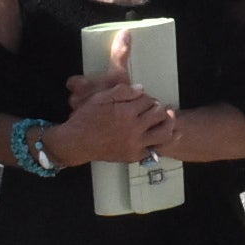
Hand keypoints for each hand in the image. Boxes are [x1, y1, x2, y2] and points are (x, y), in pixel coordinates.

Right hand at [58, 33, 179, 162]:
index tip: (142, 98)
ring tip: (167, 118)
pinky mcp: (134, 155)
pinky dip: (164, 142)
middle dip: (157, 107)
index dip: (146, 97)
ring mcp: (135, 144)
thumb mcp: (101, 98)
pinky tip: (167, 135)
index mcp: (126, 112)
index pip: (148, 99)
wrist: (76, 143)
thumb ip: (122, 91)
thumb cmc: (86, 118)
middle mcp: (133, 128)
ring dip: (168, 123)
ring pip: (164, 132)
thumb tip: (141, 89)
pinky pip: (156, 150)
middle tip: (153, 107)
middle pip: (158, 113)